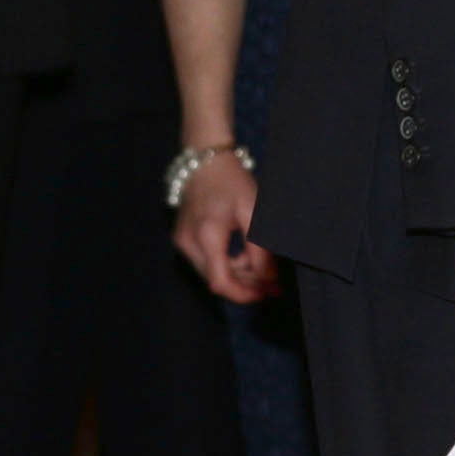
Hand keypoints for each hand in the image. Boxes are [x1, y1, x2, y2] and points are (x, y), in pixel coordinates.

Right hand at [171, 151, 276, 303]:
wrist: (206, 162)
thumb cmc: (233, 182)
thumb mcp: (253, 212)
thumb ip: (260, 247)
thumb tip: (270, 278)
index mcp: (206, 236)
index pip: (221, 282)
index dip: (245, 294)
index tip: (268, 292)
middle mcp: (188, 244)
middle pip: (215, 280)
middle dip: (245, 286)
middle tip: (272, 284)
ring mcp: (182, 242)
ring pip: (210, 273)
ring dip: (237, 276)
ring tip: (262, 272)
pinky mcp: (182, 238)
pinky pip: (205, 262)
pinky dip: (225, 265)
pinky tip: (244, 259)